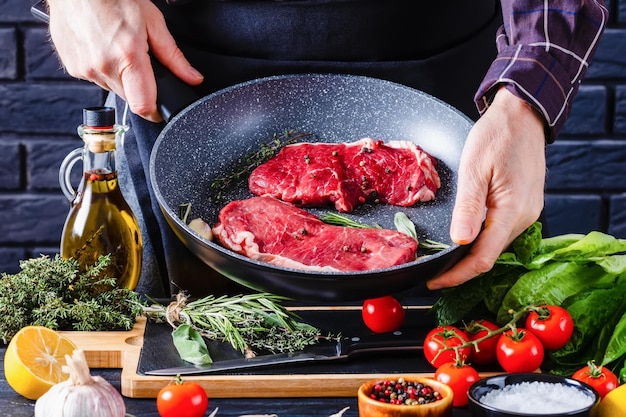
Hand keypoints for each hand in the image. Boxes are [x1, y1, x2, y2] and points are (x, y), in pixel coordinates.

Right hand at [47, 0, 203, 121]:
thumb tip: (192, 78)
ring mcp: (85, 69)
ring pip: (113, 89)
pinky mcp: (73, 68)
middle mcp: (103, 67)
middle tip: (139, 61)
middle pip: (130, 99)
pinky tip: (103, 48)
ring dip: (121, 77)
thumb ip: (174, 57)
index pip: (144, 106)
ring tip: (118, 49)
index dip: (156, 111)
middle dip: (140, 88)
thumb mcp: (153, 22)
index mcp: (127, 57)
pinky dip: (103, 69)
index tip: (160, 108)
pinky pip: (96, 79)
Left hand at [427, 87, 545, 288]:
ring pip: (495, 245)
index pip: (483, 258)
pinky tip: (465, 237)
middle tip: (434, 271)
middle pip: (489, 256)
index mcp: (512, 210)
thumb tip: (460, 241)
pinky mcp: (525, 206)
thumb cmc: (497, 135)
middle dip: (461, 268)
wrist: (522, 115)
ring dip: (470, 255)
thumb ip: (468, 207)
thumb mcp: (474, 169)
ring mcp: (527, 212)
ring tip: (444, 258)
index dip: (457, 275)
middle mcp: (524, 217)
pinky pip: (500, 231)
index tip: (434, 281)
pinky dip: (481, 239)